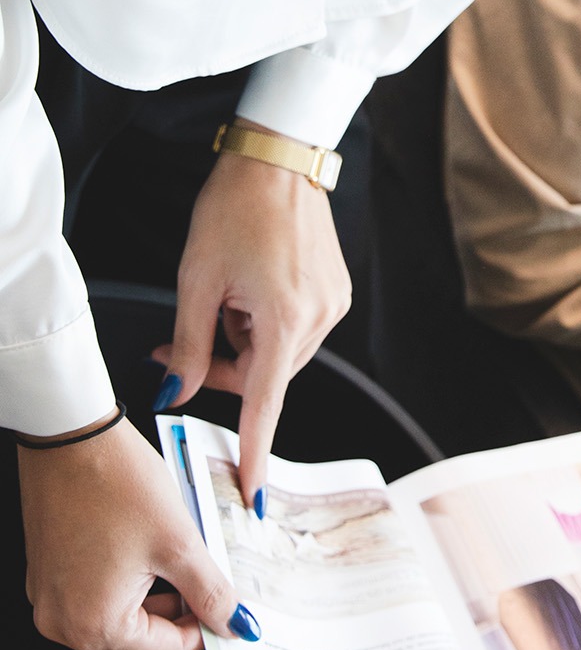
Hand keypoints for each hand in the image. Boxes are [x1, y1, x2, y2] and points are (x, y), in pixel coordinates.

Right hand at [18, 416, 251, 649]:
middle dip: (178, 639)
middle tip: (215, 615)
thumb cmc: (117, 482)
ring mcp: (50, 600)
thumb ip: (212, 592)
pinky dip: (128, 601)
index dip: (204, 639)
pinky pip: (93, 607)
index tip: (230, 624)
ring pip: (114, 634)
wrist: (70, 435)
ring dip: (155, 620)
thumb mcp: (179, 542)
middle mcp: (62, 623)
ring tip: (191, 587)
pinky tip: (156, 571)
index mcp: (93, 624)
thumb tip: (237, 625)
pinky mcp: (48, 577)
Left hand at [154, 129, 351, 508]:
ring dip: (245, 340)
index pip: (264, 402)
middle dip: (224, 365)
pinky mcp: (337, 291)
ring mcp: (334, 304)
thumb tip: (174, 389)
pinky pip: (295, 329)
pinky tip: (252, 284)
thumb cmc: (235, 209)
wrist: (279, 158)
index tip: (254, 491)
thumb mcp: (195, 278)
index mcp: (285, 319)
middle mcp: (320, 317)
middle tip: (181, 339)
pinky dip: (267, 321)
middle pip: (263, 375)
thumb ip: (186, 343)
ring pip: (277, 353)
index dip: (255, 449)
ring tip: (226, 293)